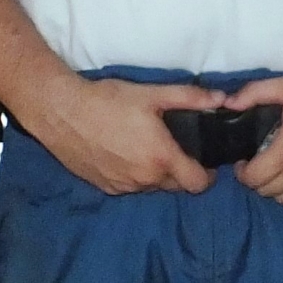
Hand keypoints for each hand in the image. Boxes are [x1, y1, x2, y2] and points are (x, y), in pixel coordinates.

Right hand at [19, 72, 224, 195]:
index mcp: (161, 159)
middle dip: (181, 171)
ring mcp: (123, 186)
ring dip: (155, 173)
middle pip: (176, 186)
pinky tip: (123, 153)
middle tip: (173, 147)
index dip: (207, 174)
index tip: (205, 161)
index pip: (199, 184)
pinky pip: (130, 186)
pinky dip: (134, 175)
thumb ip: (190, 98)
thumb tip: (221, 99)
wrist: (61, 112)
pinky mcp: (105, 187)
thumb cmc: (107, 101)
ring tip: (146, 147)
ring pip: (151, 187)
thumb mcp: (151, 94)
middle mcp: (144, 180)